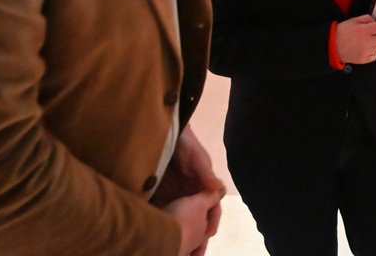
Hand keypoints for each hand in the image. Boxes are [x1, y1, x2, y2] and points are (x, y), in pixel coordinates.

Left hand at [155, 126, 224, 249]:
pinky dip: (158, 228)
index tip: (207, 234)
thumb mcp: (195, 156)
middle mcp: (188, 195)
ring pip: (177, 222)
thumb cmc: (183, 143)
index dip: (210, 222)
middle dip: (195, 238)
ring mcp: (171, 198)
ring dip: (178, 237)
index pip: (211, 208)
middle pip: (194, 220)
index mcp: (201, 188)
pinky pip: (158, 216)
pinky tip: (156, 239)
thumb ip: (205, 172)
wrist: (160, 132)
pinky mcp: (154, 198)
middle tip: (192, 254)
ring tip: (175, 250)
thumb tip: (220, 189)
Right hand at [335, 14, 375, 63]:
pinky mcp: (363, 59)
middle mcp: (367, 42)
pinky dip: (374, 52)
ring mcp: (365, 52)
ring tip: (372, 40)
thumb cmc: (342, 31)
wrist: (332, 45)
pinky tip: (368, 47)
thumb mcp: (354, 20)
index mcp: (364, 30)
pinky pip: (375, 56)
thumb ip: (367, 18)